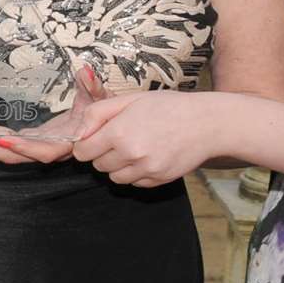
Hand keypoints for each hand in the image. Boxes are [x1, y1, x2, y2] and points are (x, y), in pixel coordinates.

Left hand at [0, 62, 102, 165]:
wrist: (106, 128)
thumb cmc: (105, 116)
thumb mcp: (102, 100)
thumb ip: (93, 87)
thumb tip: (86, 71)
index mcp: (64, 142)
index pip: (42, 150)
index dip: (24, 148)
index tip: (4, 140)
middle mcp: (46, 148)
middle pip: (12, 154)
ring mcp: (34, 145)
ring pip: (2, 149)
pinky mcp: (27, 141)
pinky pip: (1, 140)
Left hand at [70, 90, 214, 187]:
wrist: (205, 123)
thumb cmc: (168, 107)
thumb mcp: (129, 99)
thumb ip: (97, 114)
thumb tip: (77, 132)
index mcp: (119, 132)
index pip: (82, 151)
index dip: (85, 144)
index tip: (94, 137)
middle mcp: (130, 154)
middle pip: (97, 165)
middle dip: (102, 153)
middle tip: (119, 138)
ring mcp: (145, 170)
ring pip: (114, 177)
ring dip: (118, 165)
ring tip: (134, 147)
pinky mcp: (158, 180)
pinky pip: (134, 183)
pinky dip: (135, 173)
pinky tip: (148, 156)